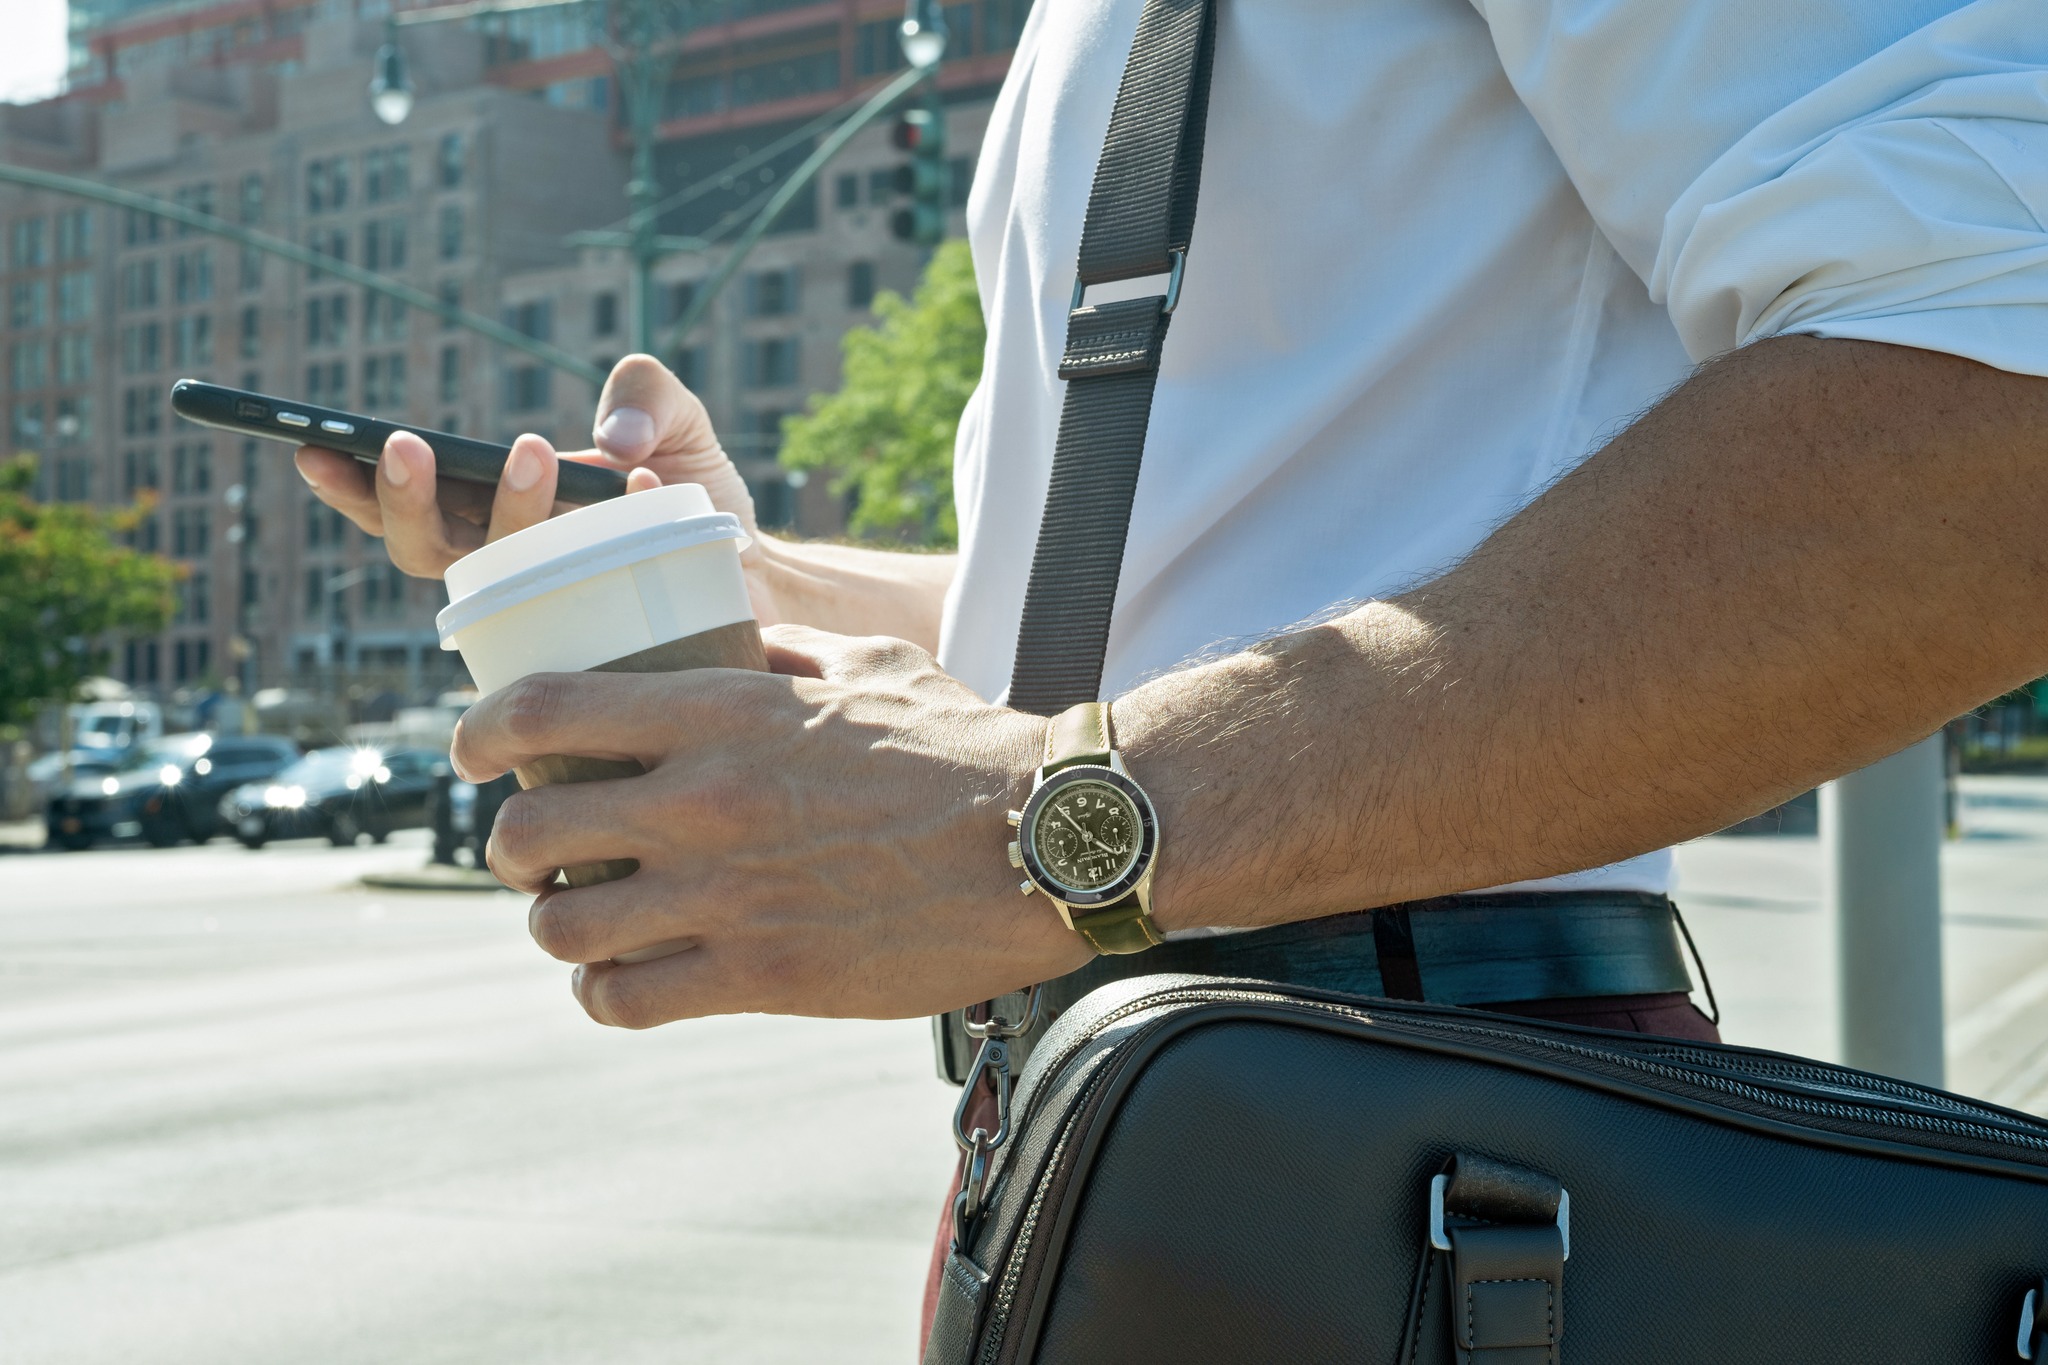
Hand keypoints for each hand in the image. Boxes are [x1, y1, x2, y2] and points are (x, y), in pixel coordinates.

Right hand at [291, 355, 769, 600]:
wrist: (765, 568)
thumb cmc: (693, 493)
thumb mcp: (674, 417)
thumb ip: (646, 389)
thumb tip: (613, 439)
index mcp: (495, 514)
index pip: (408, 507)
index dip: (352, 486)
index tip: (309, 447)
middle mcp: (512, 567)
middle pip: (427, 549)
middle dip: (406, 497)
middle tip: (409, 443)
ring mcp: (553, 605)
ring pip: (493, 578)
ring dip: (504, 511)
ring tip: (535, 448)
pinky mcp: (606, 637)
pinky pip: (589, 603)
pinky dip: (615, 535)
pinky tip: (643, 491)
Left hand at [450, 626, 1092, 1025]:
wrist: (1045, 840)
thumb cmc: (963, 742)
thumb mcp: (867, 662)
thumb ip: (782, 649)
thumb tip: (735, 636)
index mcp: (722, 713)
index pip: (541, 713)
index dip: (478, 732)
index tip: (470, 749)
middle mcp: (706, 804)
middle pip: (525, 834)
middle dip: (511, 846)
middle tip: (536, 848)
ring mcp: (728, 897)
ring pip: (563, 928)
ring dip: (558, 924)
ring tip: (582, 916)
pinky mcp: (762, 975)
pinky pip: (626, 1000)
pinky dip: (607, 992)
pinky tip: (625, 977)